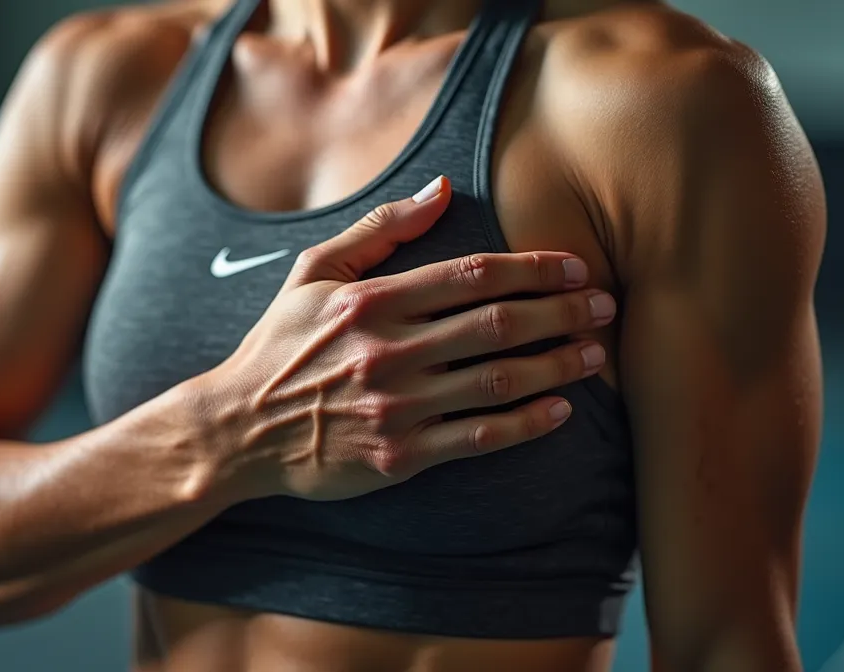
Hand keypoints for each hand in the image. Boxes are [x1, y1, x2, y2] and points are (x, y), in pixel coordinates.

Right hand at [192, 176, 616, 501]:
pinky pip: (479, 438)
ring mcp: (397, 406)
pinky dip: (525, 424)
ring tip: (594, 354)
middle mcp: (389, 350)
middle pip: (499, 324)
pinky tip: (559, 411)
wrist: (238, 429)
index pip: (471, 275)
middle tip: (605, 306)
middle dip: (563, 312)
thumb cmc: (279, 346)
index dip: (533, 268)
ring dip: (557, 364)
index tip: (573, 267)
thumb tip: (443, 189)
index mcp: (372, 301)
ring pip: (498, 380)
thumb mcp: (312, 273)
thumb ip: (379, 229)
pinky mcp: (400, 456)